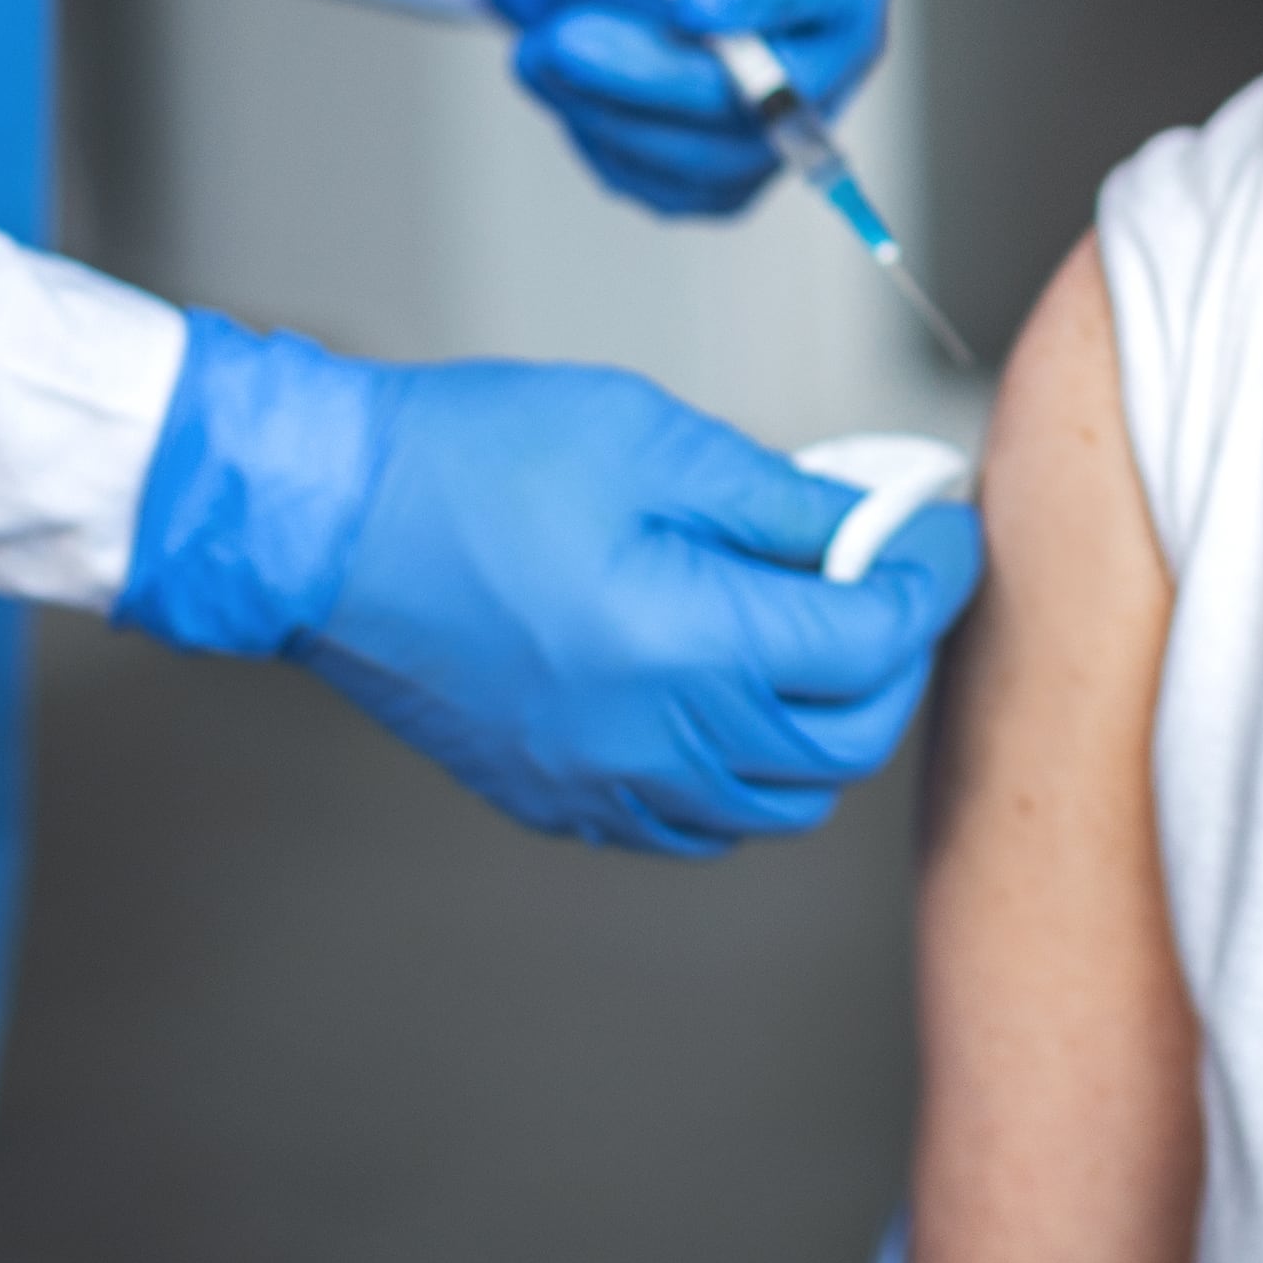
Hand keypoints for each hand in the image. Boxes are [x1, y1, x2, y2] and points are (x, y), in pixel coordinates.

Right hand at [116, 315, 980, 855]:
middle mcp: (655, 736)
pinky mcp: (560, 799)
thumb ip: (778, 499)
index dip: (929, 580)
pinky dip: (746, 778)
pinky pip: (695, 824)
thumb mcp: (650, 438)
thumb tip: (870, 524)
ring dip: (828, 725)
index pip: (870, 641)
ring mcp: (604, 783)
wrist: (320, 526)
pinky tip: (736, 703)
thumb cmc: (465, 462)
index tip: (943, 531)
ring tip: (820, 636)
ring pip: (780, 801)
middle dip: (895, 659)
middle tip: (894, 581)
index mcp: (686, 639)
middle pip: (845, 739)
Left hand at [456, 0, 895, 215]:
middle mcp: (835, 42)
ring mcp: (790, 116)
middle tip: (563, 38)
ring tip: (535, 48)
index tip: (687, 5)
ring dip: (609, 109)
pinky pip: (669, 185)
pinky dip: (601, 136)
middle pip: (773, 95)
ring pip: (712, 155)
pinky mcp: (733, 168)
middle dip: (661, 77)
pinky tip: (562, 79)